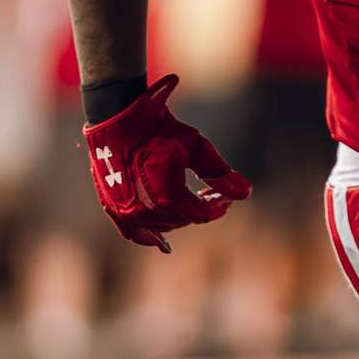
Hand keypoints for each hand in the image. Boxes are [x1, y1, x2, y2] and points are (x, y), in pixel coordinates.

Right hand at [83, 72, 250, 250]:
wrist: (116, 117)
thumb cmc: (159, 128)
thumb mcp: (195, 146)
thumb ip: (219, 172)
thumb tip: (245, 192)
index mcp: (168, 197)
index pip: (202, 213)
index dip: (218, 206)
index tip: (227, 197)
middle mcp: (146, 210)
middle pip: (184, 220)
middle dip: (199, 207)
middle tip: (211, 193)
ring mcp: (127, 211)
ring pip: (163, 225)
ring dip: (178, 215)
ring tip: (188, 199)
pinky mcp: (112, 206)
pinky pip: (133, 233)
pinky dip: (149, 236)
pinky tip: (161, 241)